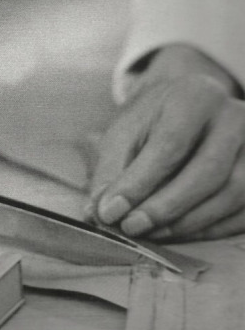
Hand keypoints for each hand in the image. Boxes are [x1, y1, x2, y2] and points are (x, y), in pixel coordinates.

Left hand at [86, 44, 244, 241]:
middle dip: (166, 207)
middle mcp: (234, 117)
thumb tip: (100, 212)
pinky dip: (211, 229)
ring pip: (231, 194)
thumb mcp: (127, 130)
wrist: (191, 105)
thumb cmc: (155, 119)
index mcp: (195, 96)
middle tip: (132, 227)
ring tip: (151, 233)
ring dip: (188, 223)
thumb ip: (113, 169)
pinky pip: (244, 210)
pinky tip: (179, 233)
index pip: (170, 144)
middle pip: (208, 172)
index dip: (140, 183)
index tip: (112, 212)